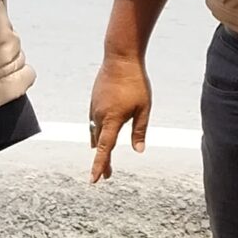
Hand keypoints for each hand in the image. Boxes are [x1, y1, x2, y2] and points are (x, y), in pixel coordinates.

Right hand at [89, 53, 151, 182]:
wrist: (120, 58)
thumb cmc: (135, 82)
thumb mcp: (143, 108)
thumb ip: (140, 131)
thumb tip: (139, 150)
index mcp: (112, 120)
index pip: (104, 149)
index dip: (100, 165)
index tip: (95, 179)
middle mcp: (99, 116)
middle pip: (99, 144)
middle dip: (102, 160)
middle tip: (106, 176)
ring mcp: (94, 108)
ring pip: (94, 133)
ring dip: (99, 146)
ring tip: (104, 157)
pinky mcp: (94, 100)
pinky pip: (93, 122)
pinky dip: (97, 132)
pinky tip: (102, 133)